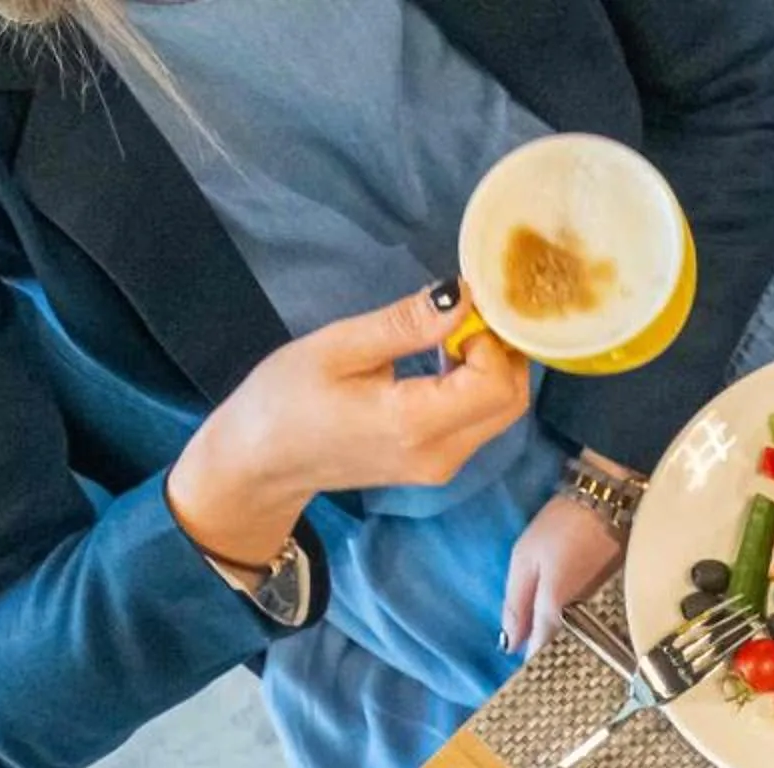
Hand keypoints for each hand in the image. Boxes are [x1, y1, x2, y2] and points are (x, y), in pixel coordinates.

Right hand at [169, 286, 532, 567]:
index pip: (496, 384)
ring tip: (450, 335)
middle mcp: (442, 455)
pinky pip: (481, 424)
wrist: (261, 462)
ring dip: (492, 369)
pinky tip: (445, 361)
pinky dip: (478, 388)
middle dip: (502, 352)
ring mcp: (443, 467)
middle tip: (465, 315)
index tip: (460, 309)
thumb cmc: (285, 399)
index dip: (491, 340)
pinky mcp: (438, 467)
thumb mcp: (338, 348)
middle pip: (511, 402)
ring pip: (501, 414)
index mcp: (415, 425)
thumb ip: (406, 324)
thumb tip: (462, 295)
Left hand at [501, 485, 626, 656]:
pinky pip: (592, 627)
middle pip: (561, 649)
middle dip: (546, 657)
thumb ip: (515, 604)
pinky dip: (580, 630)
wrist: (611, 502)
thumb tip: (508, 645)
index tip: (518, 673)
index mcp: (555, 610)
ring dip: (563, 644)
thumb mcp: (525, 559)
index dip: (527, 663)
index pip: (539, 651)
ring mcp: (601, 613)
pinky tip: (573, 627)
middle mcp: (582, 620)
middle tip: (533, 660)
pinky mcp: (613, 603)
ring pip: (578, 639)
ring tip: (550, 649)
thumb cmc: (561, 527)